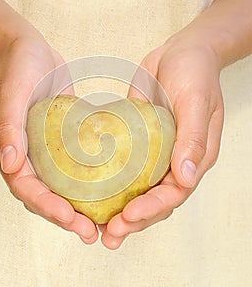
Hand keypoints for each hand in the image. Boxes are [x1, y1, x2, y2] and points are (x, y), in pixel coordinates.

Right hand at [0, 31, 97, 243]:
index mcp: (9, 149)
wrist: (26, 47)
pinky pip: (71, 168)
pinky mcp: (59, 141)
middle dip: (65, 217)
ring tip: (101, 224)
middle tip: (92, 233)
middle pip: (42, 196)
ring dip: (77, 208)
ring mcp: (42, 150)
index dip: (47, 208)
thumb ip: (8, 127)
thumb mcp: (12, 91)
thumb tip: (11, 165)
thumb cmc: (17, 65)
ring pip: (57, 188)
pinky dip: (85, 184)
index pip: (26, 188)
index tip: (72, 220)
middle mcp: (24, 156)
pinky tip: (106, 192)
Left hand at [101, 35, 223, 248]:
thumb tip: (185, 177)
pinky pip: (123, 168)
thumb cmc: (196, 73)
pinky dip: (109, 184)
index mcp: (194, 158)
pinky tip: (89, 195)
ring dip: (119, 211)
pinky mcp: (136, 143)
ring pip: (137, 191)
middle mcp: (174, 162)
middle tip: (108, 235)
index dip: (152, 209)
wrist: (181, 51)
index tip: (127, 216)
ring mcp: (154, 154)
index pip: (174, 193)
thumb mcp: (197, 102)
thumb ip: (192, 139)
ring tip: (98, 229)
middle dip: (133, 221)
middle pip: (155, 201)